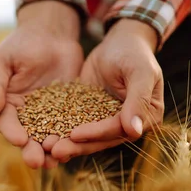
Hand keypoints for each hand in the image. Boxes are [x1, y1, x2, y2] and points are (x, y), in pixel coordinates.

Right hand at [0, 0, 83, 168]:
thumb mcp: (1, 61)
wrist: (52, 33)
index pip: (7, 123)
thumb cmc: (21, 44)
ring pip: (49, 137)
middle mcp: (26, 115)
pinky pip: (70, 128)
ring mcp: (48, 116)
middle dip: (32, 151)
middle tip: (38, 162)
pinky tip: (76, 146)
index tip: (20, 140)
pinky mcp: (69, 112)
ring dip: (52, 151)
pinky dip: (72, 138)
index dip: (12, 133)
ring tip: (57, 161)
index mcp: (6, 105)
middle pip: (28, 138)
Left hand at [50, 19, 164, 161]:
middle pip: (101, 139)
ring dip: (67, 143)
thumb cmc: (134, 52)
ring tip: (45, 147)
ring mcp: (109, 121)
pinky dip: (61, 131)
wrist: (120, 40)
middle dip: (77, 146)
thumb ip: (138, 100)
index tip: (75, 135)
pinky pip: (76, 125)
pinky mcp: (91, 115)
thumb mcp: (140, 71)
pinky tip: (43, 136)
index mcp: (147, 117)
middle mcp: (129, 125)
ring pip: (87, 137)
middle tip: (54, 151)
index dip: (97, 133)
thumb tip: (134, 131)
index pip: (118, 130)